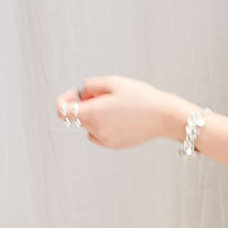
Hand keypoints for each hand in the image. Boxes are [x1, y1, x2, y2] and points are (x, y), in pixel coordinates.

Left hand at [53, 76, 183, 148]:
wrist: (164, 116)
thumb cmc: (141, 96)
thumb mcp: (113, 82)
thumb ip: (90, 86)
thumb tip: (82, 95)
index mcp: (93, 113)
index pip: (62, 111)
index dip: (65, 99)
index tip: (76, 93)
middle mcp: (96, 129)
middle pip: (75, 118)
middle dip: (82, 104)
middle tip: (101, 95)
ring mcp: (105, 140)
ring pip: (88, 126)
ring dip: (93, 116)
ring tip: (114, 106)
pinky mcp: (115, 145)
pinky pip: (98, 135)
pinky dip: (102, 127)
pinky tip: (119, 118)